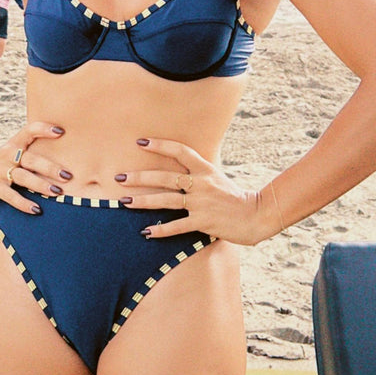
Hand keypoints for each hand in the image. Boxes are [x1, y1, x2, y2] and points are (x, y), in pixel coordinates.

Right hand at [0, 122, 71, 215]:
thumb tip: (65, 154)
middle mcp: (8, 155)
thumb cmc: (1, 164)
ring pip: (23, 177)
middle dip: (50, 168)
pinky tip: (37, 210)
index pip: (29, 131)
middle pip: (31, 159)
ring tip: (57, 193)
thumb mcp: (12, 152)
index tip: (61, 131)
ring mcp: (0, 171)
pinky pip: (11, 196)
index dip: (43, 129)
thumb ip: (32, 152)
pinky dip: (24, 204)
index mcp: (14, 144)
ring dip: (41, 185)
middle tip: (68, 176)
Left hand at [114, 137, 275, 246]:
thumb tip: (178, 166)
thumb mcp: (218, 178)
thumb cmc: (234, 197)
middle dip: (140, 177)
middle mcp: (201, 184)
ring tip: (124, 202)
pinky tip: (146, 232)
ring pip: (166, 200)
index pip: (180, 151)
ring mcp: (201, 203)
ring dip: (143, 201)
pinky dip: (161, 230)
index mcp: (205, 169)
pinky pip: (177, 226)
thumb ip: (198, 172)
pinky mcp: (203, 222)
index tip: (140, 142)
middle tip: (119, 177)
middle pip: (165, 177)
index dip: (160, 145)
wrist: (256, 216)